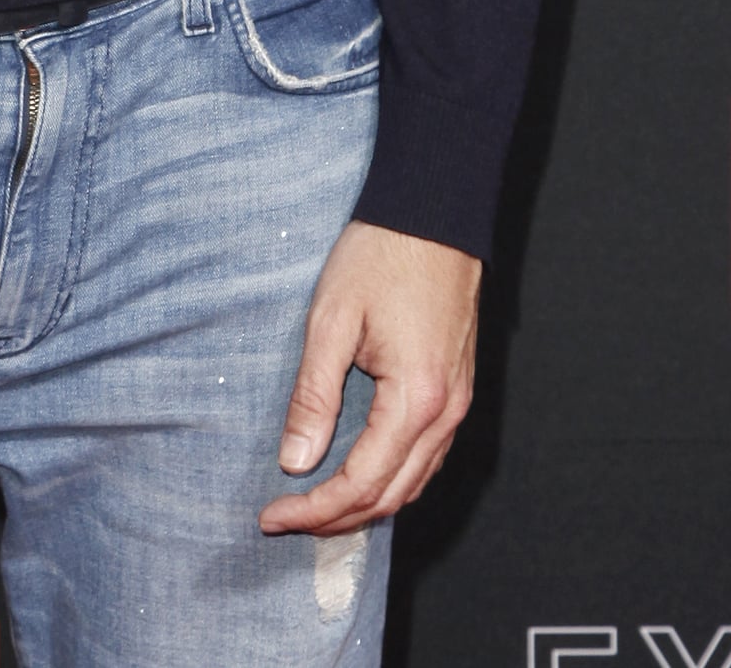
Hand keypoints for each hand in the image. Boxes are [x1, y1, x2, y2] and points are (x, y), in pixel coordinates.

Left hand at [259, 220, 480, 536]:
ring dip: (365, 504)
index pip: (362, 483)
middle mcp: (446, 412)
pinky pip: (427, 456)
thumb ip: (314, 395)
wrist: (434, 212)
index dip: (315, 509)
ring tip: (315, 505)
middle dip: (337, 518)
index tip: (273, 515)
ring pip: (413, 482)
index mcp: (416, 399)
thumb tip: (295, 460)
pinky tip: (359, 472)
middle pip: (392, 496)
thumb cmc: (382, 255)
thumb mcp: (332, 320)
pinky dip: (391, 479)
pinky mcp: (457, 388)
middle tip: (286, 518)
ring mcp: (457, 402)